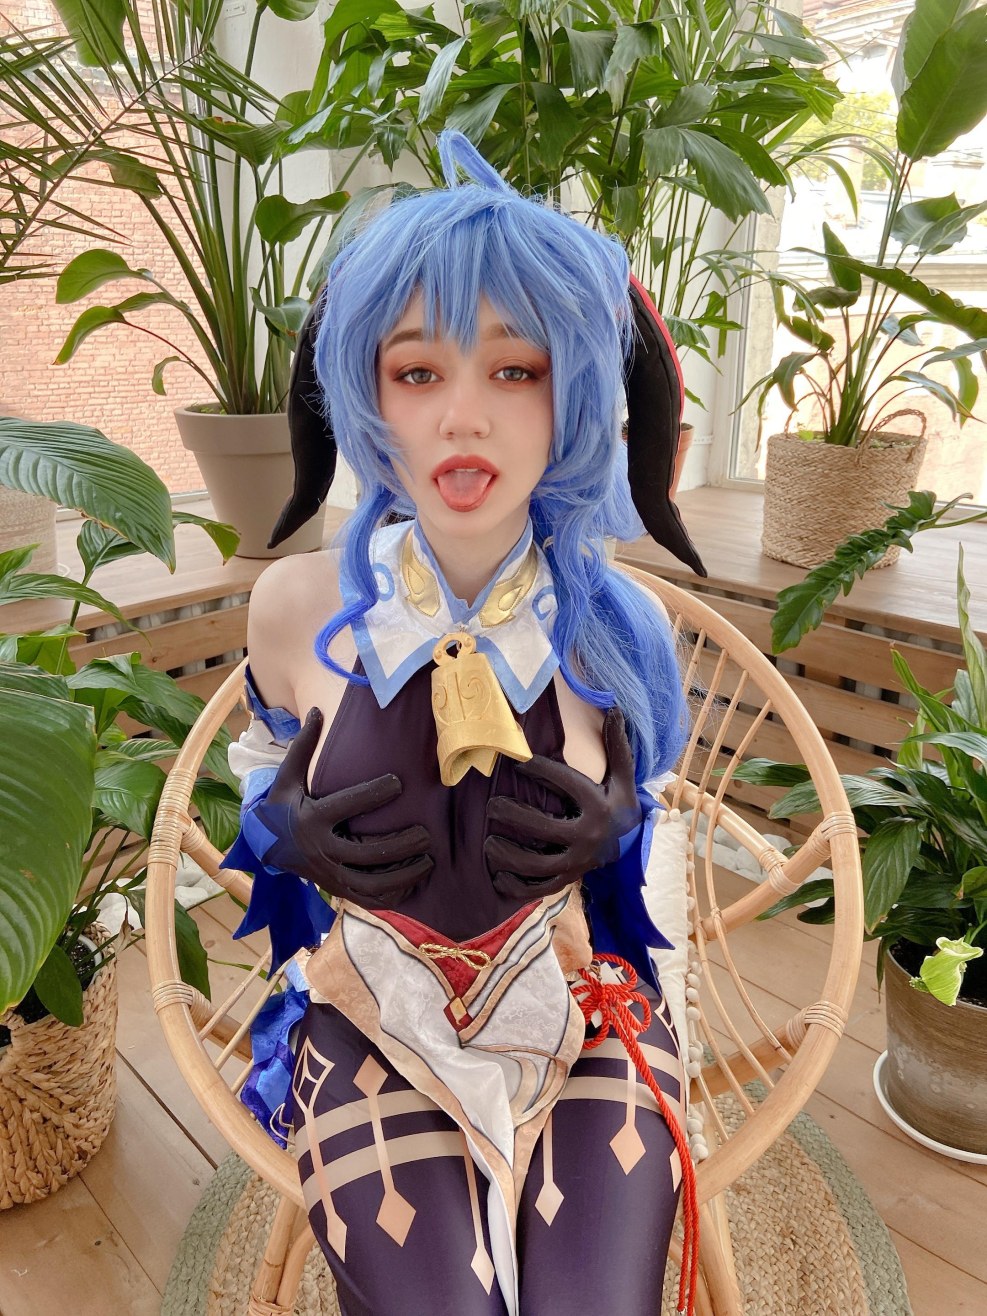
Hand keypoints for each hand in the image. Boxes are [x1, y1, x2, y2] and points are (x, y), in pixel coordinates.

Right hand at [253, 708, 432, 902]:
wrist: (266, 845)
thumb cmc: (283, 805)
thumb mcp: (287, 776)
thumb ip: (303, 746)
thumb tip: (316, 710)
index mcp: (312, 819)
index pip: (347, 805)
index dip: (375, 793)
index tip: (399, 782)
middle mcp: (321, 850)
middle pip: (367, 852)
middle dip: (402, 844)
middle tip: (427, 833)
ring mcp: (329, 874)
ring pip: (371, 882)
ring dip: (403, 875)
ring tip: (428, 861)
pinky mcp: (336, 889)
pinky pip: (367, 898)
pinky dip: (392, 895)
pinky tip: (414, 883)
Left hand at [484, 708, 639, 897]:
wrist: (631, 845)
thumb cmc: (617, 803)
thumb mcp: (623, 776)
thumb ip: (617, 745)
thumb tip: (613, 709)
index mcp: (600, 807)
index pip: (566, 784)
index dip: (540, 770)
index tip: (518, 762)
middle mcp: (588, 837)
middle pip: (543, 829)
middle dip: (513, 815)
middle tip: (491, 804)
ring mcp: (577, 862)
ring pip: (536, 864)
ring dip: (508, 854)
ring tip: (489, 841)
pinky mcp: (568, 879)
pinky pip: (538, 889)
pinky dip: (516, 887)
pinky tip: (497, 876)